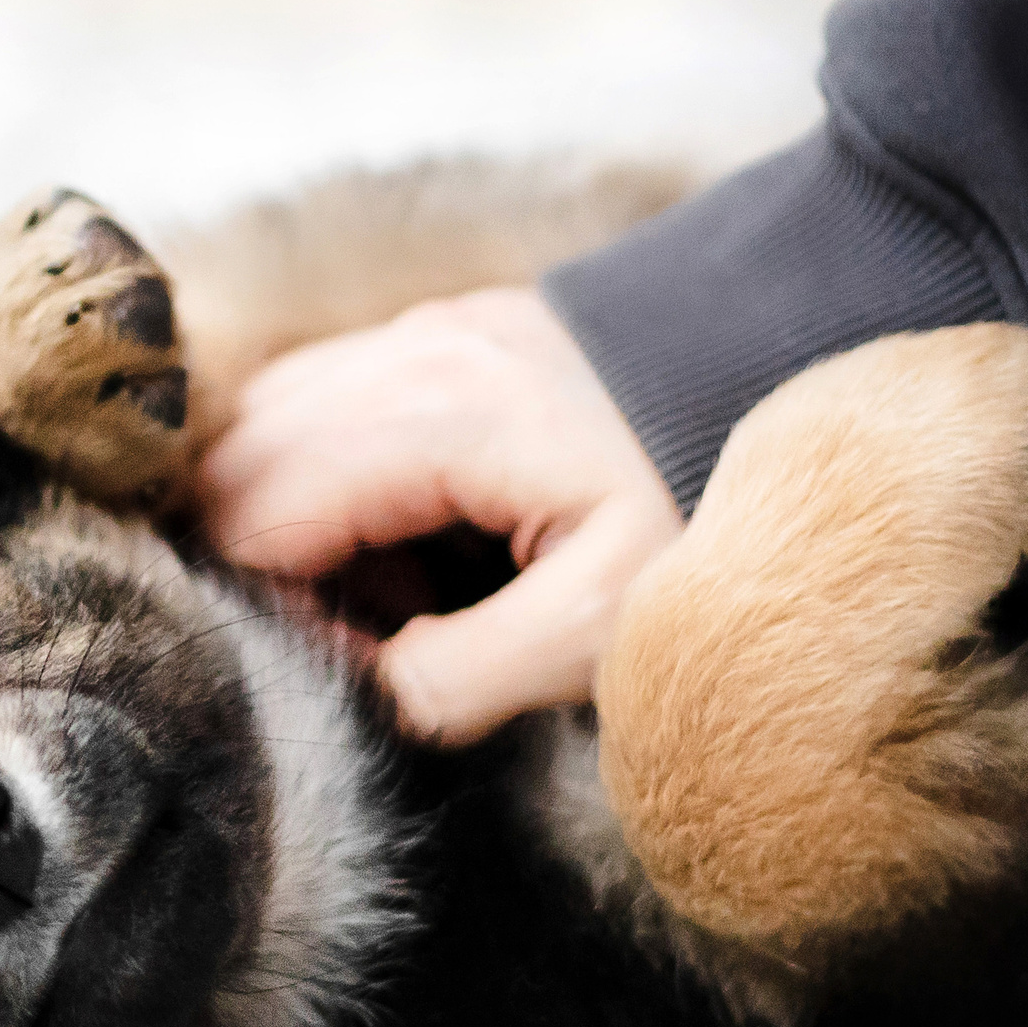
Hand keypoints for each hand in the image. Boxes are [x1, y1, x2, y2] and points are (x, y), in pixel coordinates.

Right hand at [197, 288, 683, 744]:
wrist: (801, 365)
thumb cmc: (707, 496)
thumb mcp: (600, 623)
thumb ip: (455, 678)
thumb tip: (359, 692)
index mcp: (425, 416)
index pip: (244, 519)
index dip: (266, 613)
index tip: (350, 668)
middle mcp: (394, 354)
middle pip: (225, 470)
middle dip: (263, 570)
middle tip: (364, 637)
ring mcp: (406, 334)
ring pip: (255, 438)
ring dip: (290, 526)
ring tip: (395, 589)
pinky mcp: (427, 338)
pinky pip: (312, 413)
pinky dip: (327, 486)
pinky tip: (413, 538)